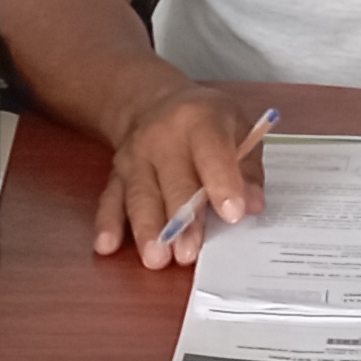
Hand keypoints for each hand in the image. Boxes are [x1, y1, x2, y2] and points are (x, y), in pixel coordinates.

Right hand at [93, 85, 263, 269]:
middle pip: (173, 182)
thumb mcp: (236, 127)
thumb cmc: (204, 122)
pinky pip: (110, 199)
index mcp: (198, 120)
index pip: (211, 152)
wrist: (152, 102)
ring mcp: (135, 157)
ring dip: (147, 229)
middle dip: (181, 220)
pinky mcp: (116, 175)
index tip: (234, 215)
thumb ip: (248, 167)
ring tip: (156, 259)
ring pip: (140, 196)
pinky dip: (108, 224)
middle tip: (189, 253)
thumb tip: (253, 204)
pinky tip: (107, 246)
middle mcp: (161, 137)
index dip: (222, 183)